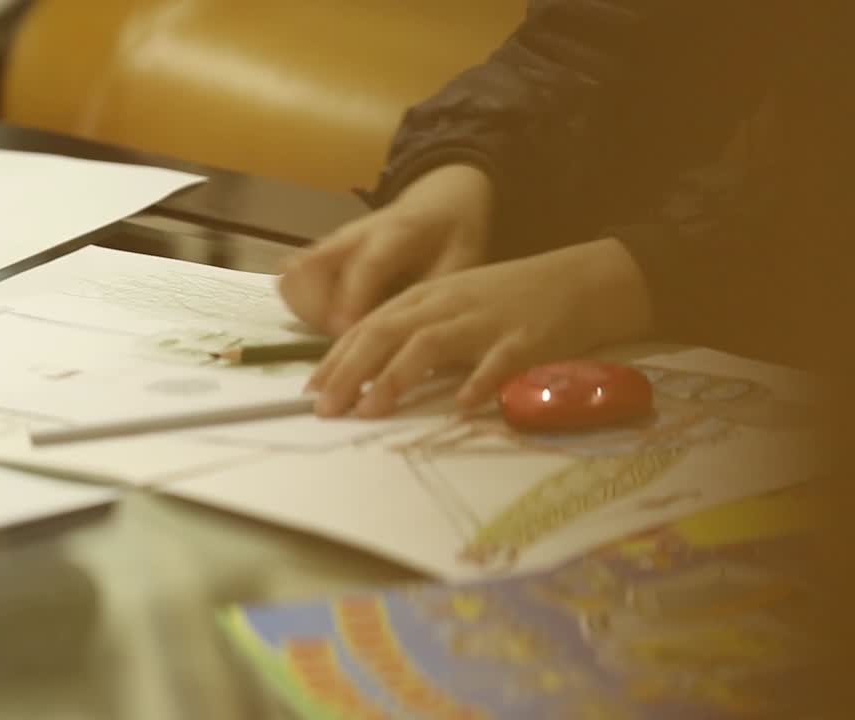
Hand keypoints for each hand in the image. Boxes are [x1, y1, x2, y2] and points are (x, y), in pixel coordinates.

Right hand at [278, 164, 492, 335]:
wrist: (439, 200)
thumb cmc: (454, 235)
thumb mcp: (463, 259)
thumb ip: (439, 295)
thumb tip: (421, 340)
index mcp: (397, 232)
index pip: (367, 265)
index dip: (353, 299)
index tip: (344, 333)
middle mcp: (355, 234)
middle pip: (314, 268)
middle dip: (318, 312)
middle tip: (342, 347)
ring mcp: (334, 243)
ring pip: (297, 275)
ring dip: (307, 313)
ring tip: (335, 343)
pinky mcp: (321, 253)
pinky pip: (295, 281)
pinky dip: (302, 308)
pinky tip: (326, 330)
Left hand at [307, 238, 654, 416]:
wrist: (578, 281)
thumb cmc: (508, 301)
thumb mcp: (452, 309)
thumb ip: (414, 335)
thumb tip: (368, 373)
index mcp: (426, 297)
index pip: (369, 326)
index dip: (336, 358)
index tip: (311, 391)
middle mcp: (447, 304)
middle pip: (386, 332)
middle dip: (350, 370)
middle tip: (326, 408)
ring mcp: (484, 320)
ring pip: (429, 343)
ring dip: (394, 377)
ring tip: (370, 409)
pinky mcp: (524, 339)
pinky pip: (497, 361)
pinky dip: (477, 381)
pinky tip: (459, 404)